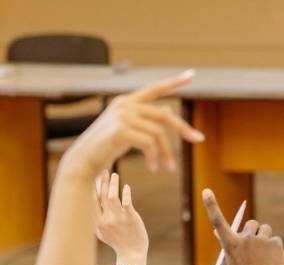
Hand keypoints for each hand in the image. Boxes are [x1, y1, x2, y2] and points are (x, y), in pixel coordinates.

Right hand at [64, 71, 204, 174]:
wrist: (84, 160)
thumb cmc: (106, 147)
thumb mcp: (129, 130)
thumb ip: (146, 120)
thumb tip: (168, 111)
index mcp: (127, 102)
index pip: (155, 89)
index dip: (174, 82)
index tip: (191, 75)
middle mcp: (125, 104)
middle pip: (164, 115)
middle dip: (183, 128)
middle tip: (199, 139)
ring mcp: (122, 116)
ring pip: (158, 133)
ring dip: (167, 153)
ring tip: (168, 168)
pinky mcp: (120, 130)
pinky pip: (149, 143)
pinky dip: (155, 158)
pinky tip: (153, 168)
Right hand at [95, 171, 148, 264]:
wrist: (131, 253)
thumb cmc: (117, 242)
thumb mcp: (101, 231)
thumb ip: (96, 218)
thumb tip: (90, 203)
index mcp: (97, 222)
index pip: (90, 201)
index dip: (90, 187)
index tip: (90, 175)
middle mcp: (105, 219)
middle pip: (101, 196)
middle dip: (101, 181)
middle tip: (103, 169)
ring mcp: (118, 218)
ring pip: (112, 197)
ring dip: (112, 184)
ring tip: (114, 175)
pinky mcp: (130, 218)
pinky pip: (127, 202)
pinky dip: (126, 193)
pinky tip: (126, 187)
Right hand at [203, 189, 283, 264]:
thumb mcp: (231, 262)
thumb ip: (228, 245)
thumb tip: (218, 231)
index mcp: (230, 244)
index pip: (218, 221)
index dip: (211, 205)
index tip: (205, 191)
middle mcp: (244, 239)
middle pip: (250, 224)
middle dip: (253, 232)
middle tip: (254, 248)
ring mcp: (261, 240)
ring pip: (264, 229)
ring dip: (264, 238)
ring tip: (264, 256)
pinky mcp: (275, 243)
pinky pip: (275, 239)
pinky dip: (274, 248)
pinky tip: (272, 262)